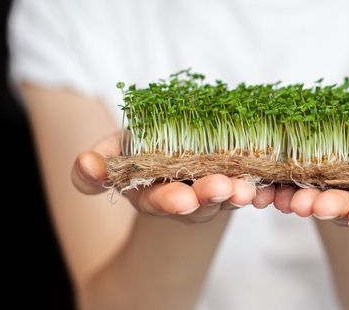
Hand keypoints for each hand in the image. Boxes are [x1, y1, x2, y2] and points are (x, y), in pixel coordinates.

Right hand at [71, 133, 277, 222]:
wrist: (177, 144)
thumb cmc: (140, 148)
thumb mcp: (114, 153)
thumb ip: (97, 165)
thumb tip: (83, 164)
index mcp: (149, 192)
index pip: (155, 200)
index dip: (167, 201)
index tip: (181, 200)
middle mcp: (182, 197)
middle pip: (194, 203)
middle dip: (206, 197)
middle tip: (218, 189)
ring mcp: (211, 191)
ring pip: (224, 196)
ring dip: (235, 191)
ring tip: (244, 188)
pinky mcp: (237, 181)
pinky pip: (249, 186)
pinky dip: (258, 185)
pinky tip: (265, 182)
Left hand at [272, 138, 348, 229]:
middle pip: (341, 203)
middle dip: (331, 206)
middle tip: (318, 206)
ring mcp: (323, 190)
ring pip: (309, 198)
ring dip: (298, 200)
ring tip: (290, 200)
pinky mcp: (297, 182)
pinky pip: (281, 188)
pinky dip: (272, 190)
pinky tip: (263, 191)